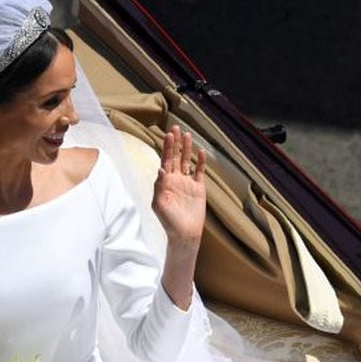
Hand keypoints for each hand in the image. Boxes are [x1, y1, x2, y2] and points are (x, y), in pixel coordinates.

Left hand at [152, 124, 206, 249]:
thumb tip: (161, 169)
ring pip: (187, 161)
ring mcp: (187, 183)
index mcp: (164, 182)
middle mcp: (175, 180)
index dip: (166, 147)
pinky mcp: (199, 189)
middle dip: (175, 143)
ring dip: (187, 148)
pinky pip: (199, 172)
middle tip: (175, 128)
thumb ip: (159, 186)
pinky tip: (201, 151)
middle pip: (175, 157)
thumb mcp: (159, 205)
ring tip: (187, 135)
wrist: (184, 233)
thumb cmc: (168, 221)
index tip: (168, 135)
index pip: (165, 160)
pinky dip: (200, 162)